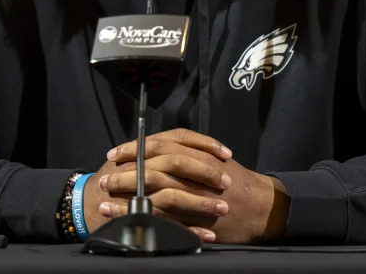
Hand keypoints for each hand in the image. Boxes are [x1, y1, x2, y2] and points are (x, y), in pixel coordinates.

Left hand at [99, 129, 290, 243]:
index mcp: (195, 152)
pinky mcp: (193, 218)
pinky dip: (140, 218)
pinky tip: (123, 220)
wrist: (261, 206)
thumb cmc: (237, 181)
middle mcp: (193, 170)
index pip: (158, 145)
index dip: (134, 148)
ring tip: (104, 200)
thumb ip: (188, 152)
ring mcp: (192, 195)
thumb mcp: (213, 158)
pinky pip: (161, 218)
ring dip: (125, 196)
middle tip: (104, 177)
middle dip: (124, 172)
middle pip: (151, 167)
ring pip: (152, 192)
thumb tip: (158, 149)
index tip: (114, 153)